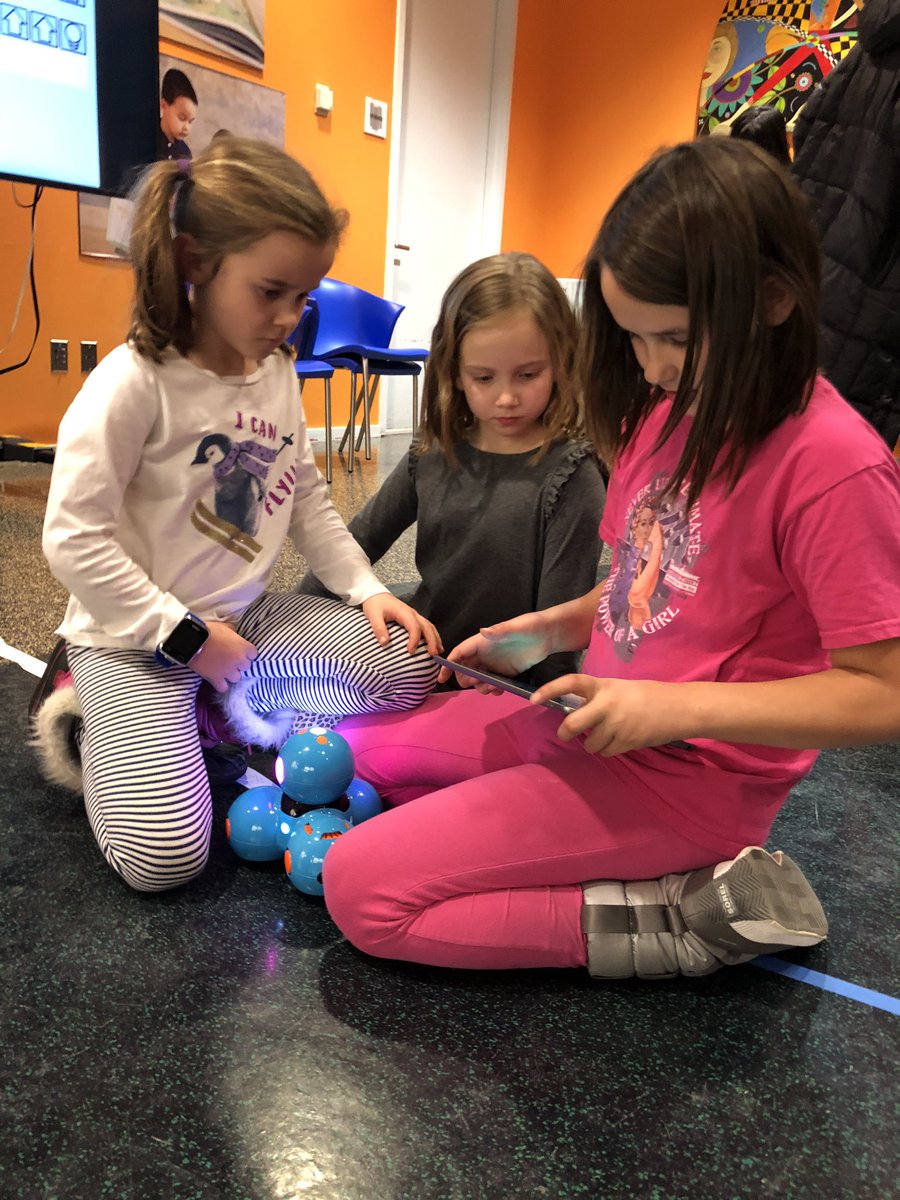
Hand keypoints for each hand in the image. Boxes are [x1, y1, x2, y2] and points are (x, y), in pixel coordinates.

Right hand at [191, 620, 257, 692]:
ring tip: (223, 669)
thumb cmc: (209, 630)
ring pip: (236, 678)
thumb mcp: (225, 626)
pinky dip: (221, 685)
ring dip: (231, 674)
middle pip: (246, 667)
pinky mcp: (216, 679)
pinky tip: (217, 680)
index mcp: (244, 647)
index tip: (240, 651)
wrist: (193, 640)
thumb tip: (234, 635)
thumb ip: (233, 632)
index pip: (254, 654)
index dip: (247, 653)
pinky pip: (223, 688)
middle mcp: (239, 661)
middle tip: (230, 659)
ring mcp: (228, 671)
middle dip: (239, 664)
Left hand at [362, 592, 441, 654]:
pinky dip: (433, 635)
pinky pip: (427, 626)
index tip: (410, 652)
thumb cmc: (375, 605)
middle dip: (432, 640)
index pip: (414, 626)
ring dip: (435, 638)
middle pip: (427, 626)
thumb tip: (385, 643)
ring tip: (438, 652)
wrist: (375, 594)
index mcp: (404, 612)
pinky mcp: (414, 618)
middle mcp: (413, 613)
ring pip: (430, 626)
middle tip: (433, 655)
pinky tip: (435, 644)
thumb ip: (379, 628)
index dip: (414, 639)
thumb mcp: (373, 615)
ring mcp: (415, 615)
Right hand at [438, 612, 554, 686]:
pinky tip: (500, 691)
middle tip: (477, 683)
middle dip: (466, 679)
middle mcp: (485, 653)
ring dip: (480, 687)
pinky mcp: (505, 672)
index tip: (442, 678)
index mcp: (482, 642)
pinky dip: (492, 689)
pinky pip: (492, 684)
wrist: (549, 634)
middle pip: (465, 669)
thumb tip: (483, 631)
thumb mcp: (516, 627)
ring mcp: (494, 664)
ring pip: (478, 679)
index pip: (459, 653)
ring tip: (493, 689)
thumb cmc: (531, 626)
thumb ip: (500, 630)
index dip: (448, 665)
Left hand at [531, 674, 691, 755]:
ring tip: (607, 734)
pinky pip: (606, 752)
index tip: (533, 699)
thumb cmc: (646, 696)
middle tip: (566, 734)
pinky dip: (608, 749)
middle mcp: (607, 705)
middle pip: (572, 725)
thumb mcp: (618, 689)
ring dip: (593, 743)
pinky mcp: (626, 742)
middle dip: (565, 733)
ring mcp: (616, 725)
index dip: (549, 690)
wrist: (678, 708)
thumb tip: (574, 714)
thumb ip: (597, 699)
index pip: (570, 683)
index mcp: (603, 686)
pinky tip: (620, 739)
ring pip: (590, 744)